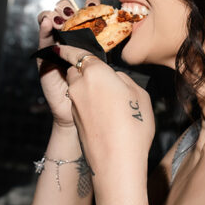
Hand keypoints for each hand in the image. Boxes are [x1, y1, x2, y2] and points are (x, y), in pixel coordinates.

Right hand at [35, 0, 99, 126]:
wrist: (80, 109)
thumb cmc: (95, 87)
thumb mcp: (104, 62)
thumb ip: (107, 46)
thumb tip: (120, 26)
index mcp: (85, 36)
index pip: (84, 12)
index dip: (88, 5)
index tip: (94, 3)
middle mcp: (68, 37)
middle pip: (64, 12)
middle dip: (68, 7)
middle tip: (76, 11)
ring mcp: (55, 45)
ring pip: (50, 20)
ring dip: (55, 14)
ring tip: (61, 16)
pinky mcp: (44, 56)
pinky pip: (43, 40)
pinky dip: (44, 28)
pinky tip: (47, 22)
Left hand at [57, 42, 154, 188]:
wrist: (116, 162)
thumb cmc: (133, 127)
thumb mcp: (140, 95)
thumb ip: (124, 80)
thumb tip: (115, 79)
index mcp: (96, 73)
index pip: (79, 52)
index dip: (72, 46)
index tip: (64, 42)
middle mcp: (80, 85)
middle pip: (76, 69)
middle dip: (82, 68)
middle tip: (100, 75)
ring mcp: (75, 104)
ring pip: (77, 87)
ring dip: (86, 87)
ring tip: (106, 98)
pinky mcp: (75, 119)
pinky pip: (80, 103)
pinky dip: (88, 103)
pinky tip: (105, 114)